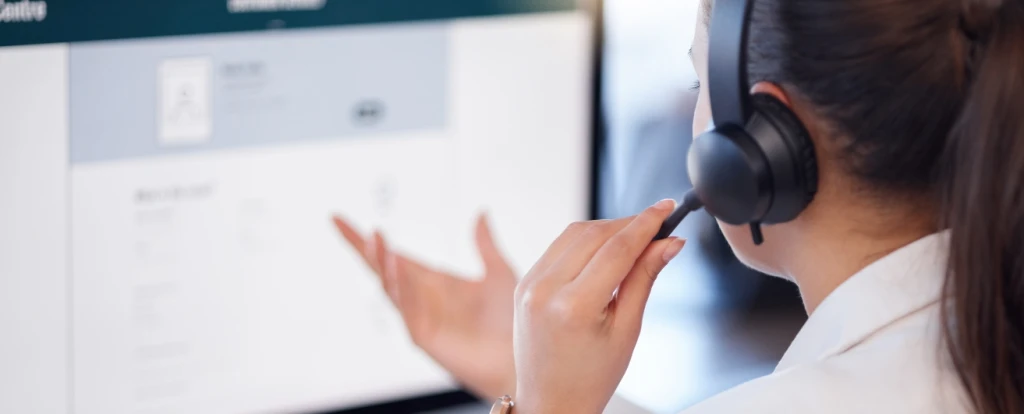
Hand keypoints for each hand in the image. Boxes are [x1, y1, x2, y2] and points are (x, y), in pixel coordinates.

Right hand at [332, 214, 517, 399]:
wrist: (522, 357)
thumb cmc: (511, 321)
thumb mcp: (499, 273)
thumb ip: (485, 244)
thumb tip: (481, 212)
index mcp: (432, 282)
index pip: (393, 255)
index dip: (367, 239)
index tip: (338, 217)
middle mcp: (420, 298)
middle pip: (381, 269)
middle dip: (363, 247)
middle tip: (343, 222)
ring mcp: (418, 318)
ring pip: (389, 287)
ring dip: (381, 262)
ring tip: (376, 237)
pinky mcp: (423, 337)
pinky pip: (406, 309)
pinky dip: (400, 286)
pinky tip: (397, 266)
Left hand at [512, 199, 685, 413]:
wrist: (551, 402)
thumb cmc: (590, 378)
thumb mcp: (627, 330)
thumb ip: (644, 279)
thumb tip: (668, 244)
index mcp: (574, 306)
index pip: (617, 248)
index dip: (646, 224)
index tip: (666, 210)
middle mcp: (545, 290)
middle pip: (595, 233)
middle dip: (629, 224)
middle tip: (658, 225)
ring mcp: (529, 285)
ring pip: (574, 233)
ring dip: (607, 228)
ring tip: (635, 238)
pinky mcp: (524, 283)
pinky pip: (558, 247)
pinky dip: (584, 241)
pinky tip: (604, 249)